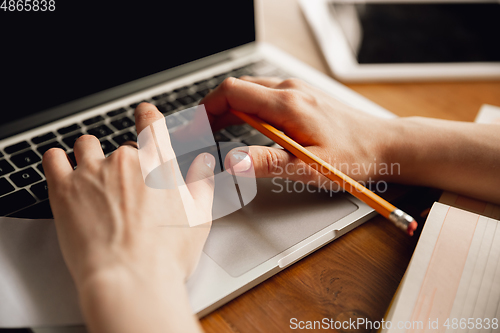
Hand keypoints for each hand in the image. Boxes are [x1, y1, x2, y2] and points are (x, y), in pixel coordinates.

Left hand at [43, 103, 212, 332]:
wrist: (130, 279)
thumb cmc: (166, 254)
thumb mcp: (199, 217)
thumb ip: (201, 183)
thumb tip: (203, 163)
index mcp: (158, 163)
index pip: (150, 121)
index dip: (147, 114)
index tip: (144, 114)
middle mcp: (125, 160)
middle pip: (122, 146)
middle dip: (125, 161)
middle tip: (128, 187)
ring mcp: (92, 172)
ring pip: (86, 146)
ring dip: (91, 155)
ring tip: (95, 178)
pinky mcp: (64, 189)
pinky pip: (53, 159)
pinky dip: (57, 159)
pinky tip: (63, 167)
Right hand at [202, 77, 397, 188]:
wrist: (383, 144)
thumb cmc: (353, 157)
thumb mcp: (310, 167)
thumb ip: (268, 163)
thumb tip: (233, 161)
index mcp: (288, 104)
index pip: (232, 92)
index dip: (206, 108)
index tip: (194, 128)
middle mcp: (289, 90)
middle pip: (236, 88)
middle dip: (212, 109)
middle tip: (199, 134)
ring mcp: (295, 90)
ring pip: (248, 90)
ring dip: (227, 109)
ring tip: (214, 132)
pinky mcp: (300, 96)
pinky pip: (262, 95)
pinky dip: (244, 108)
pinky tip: (242, 126)